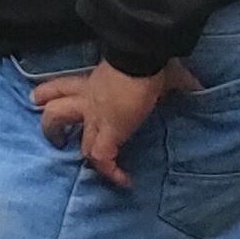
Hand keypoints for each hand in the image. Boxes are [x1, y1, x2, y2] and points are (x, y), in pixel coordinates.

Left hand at [34, 60, 197, 186]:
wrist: (140, 56)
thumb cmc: (146, 58)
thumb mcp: (151, 68)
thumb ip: (168, 78)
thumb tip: (196, 84)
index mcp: (91, 82)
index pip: (61, 89)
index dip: (50, 95)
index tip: (43, 102)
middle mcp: (87, 100)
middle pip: (54, 113)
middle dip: (51, 128)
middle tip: (56, 139)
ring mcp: (97, 117)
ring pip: (79, 142)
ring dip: (83, 155)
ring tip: (93, 167)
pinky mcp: (110, 131)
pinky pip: (103, 157)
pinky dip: (111, 172)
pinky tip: (123, 181)